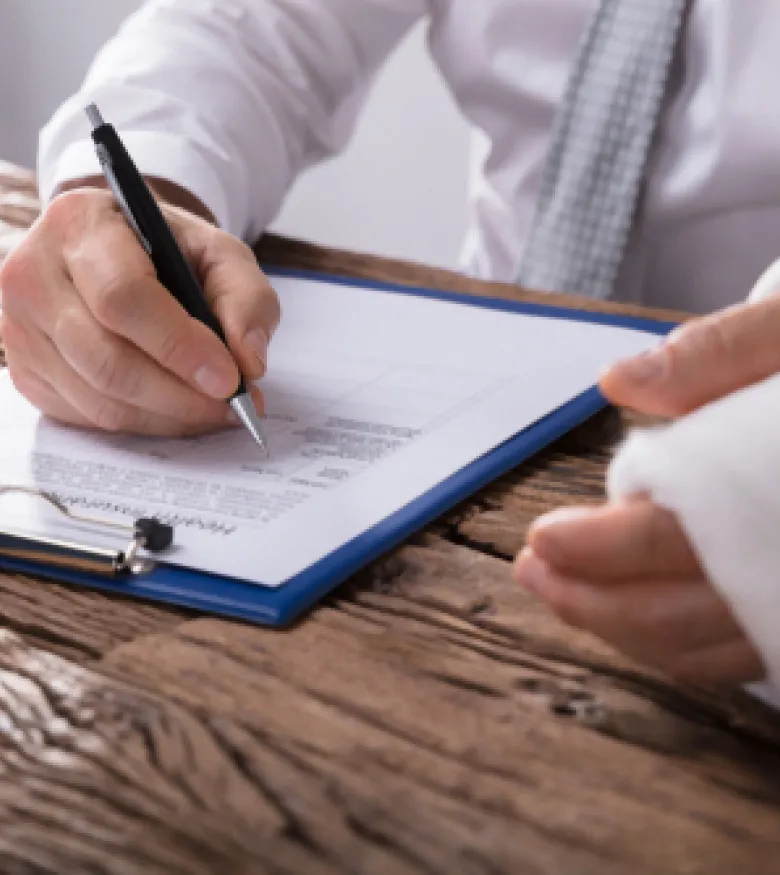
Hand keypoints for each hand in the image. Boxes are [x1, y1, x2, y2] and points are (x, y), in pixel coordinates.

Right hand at [0, 185, 279, 435]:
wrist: (121, 252)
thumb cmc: (169, 250)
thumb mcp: (220, 253)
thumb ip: (246, 299)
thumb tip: (249, 364)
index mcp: (79, 224)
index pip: (123, 297)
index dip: (179, 346)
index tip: (228, 378)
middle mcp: (33, 274)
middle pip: (107, 359)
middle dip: (180, 395)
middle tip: (233, 407)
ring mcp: (20, 327)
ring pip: (99, 397)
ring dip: (168, 416)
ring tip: (215, 410)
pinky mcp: (25, 370)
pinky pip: (88, 416)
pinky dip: (144, 422)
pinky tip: (177, 409)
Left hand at [515, 295, 779, 684]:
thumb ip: (718, 350)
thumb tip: (618, 380)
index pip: (686, 538)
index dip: (604, 548)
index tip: (542, 538)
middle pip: (686, 614)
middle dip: (593, 602)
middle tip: (533, 574)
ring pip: (705, 646)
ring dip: (620, 628)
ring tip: (557, 591)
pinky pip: (732, 651)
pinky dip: (667, 639)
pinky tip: (621, 609)